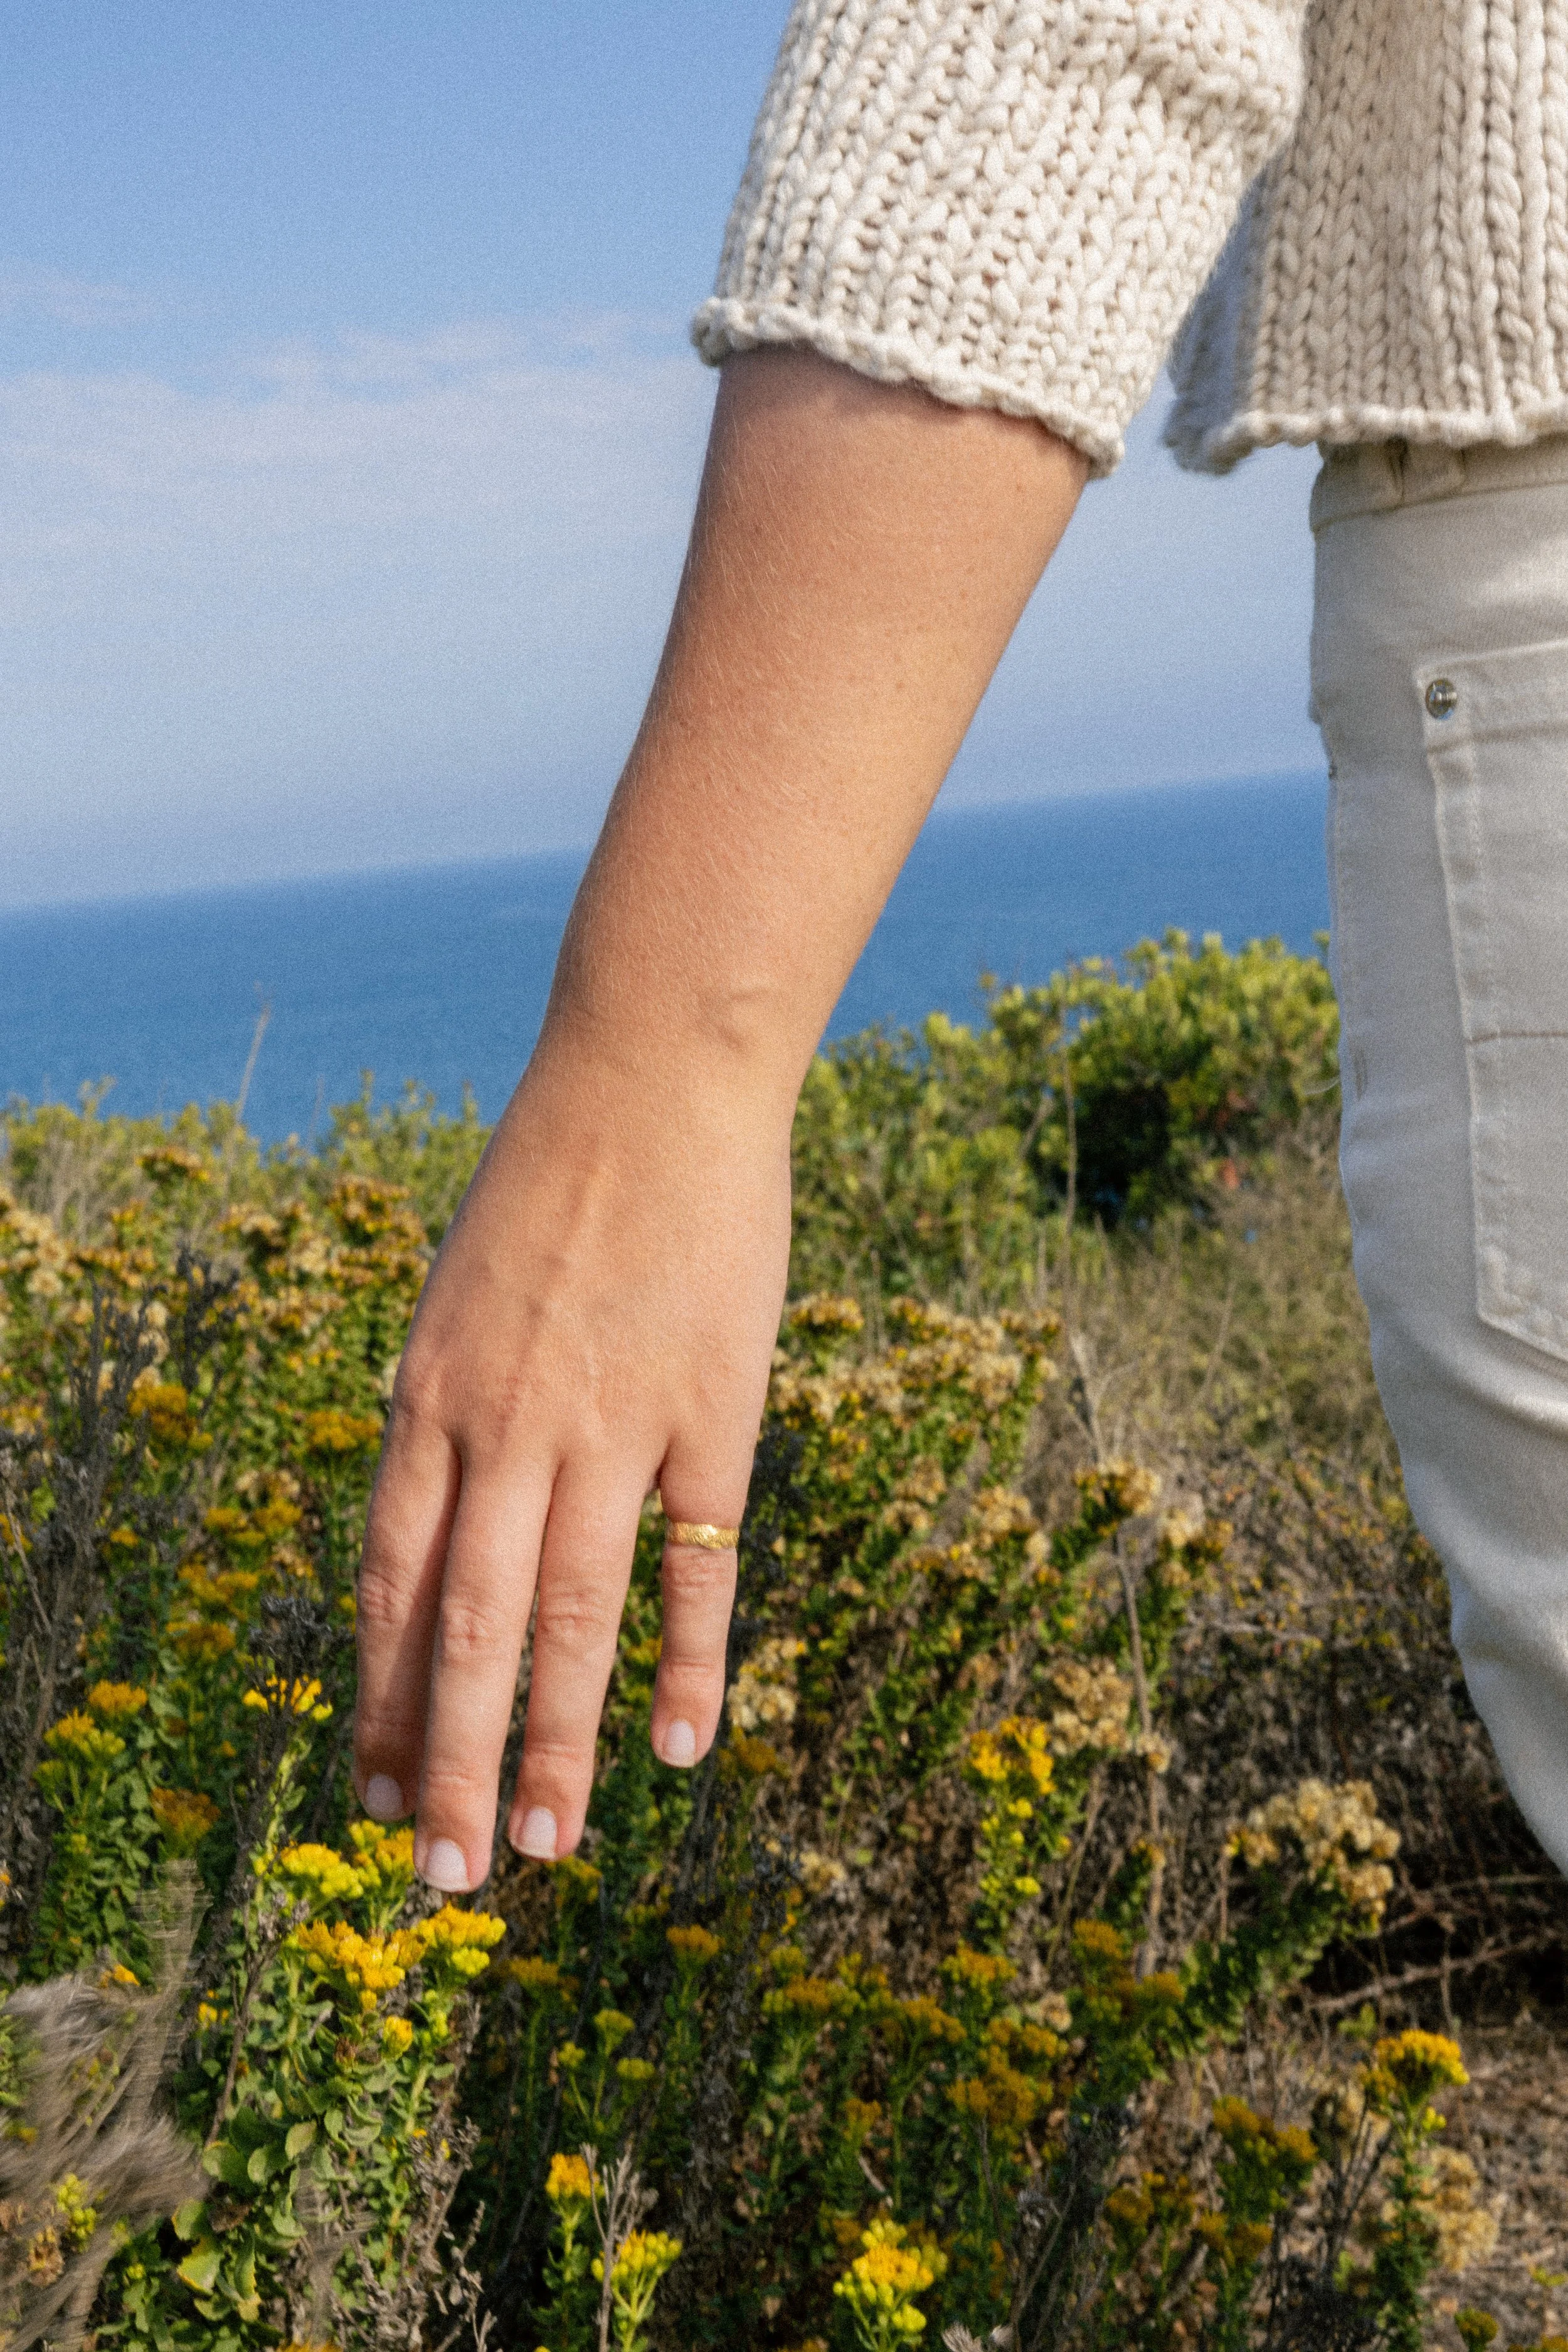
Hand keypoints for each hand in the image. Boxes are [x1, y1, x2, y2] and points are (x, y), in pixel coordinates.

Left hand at [350, 348, 1085, 1892]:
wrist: (650, 1077)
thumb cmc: (551, 1193)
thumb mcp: (460, 1302)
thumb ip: (446, 1419)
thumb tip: (435, 1537)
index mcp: (429, 1397)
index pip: (391, 1583)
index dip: (383, 1696)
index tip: (377, 1796)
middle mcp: (503, 1425)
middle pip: (466, 1626)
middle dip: (449, 1761)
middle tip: (442, 1877)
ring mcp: (608, 1421)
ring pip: (569, 1614)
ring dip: (555, 1742)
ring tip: (544, 1845)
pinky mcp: (708, 1409)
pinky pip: (693, 1561)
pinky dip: (683, 1660)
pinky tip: (676, 1750)